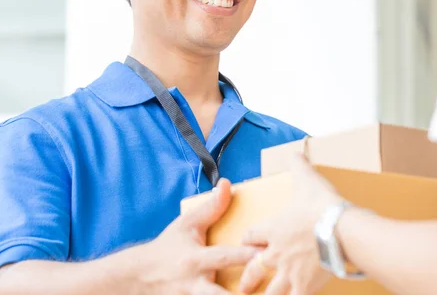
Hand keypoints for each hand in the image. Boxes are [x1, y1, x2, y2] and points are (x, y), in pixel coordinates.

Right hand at [130, 179, 257, 294]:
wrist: (136, 276)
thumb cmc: (167, 248)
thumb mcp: (187, 224)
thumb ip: (211, 207)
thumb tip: (227, 184)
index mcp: (195, 259)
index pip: (224, 257)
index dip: (245, 255)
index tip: (265, 252)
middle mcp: (194, 283)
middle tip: (268, 290)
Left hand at [239, 155, 342, 294]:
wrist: (340, 229)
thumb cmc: (322, 206)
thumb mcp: (308, 180)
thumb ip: (299, 166)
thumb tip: (294, 152)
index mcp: (274, 229)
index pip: (251, 235)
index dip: (248, 238)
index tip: (247, 241)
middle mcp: (276, 252)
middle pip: (255, 267)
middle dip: (249, 276)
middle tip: (244, 284)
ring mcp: (289, 271)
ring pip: (271, 290)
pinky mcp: (304, 285)